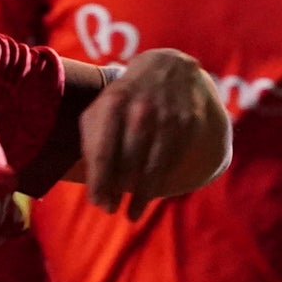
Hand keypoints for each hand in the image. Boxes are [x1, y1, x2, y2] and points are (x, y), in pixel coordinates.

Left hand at [79, 50, 227, 213]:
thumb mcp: (103, 107)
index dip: (100, 182)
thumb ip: (92, 138)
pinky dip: (163, 181)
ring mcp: (168, 115)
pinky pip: (174, 160)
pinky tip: (153, 194)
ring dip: (142, 194)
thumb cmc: (127, 96)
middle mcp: (141, 109)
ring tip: (132, 214)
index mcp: (113, 102)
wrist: (170, 67)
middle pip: (128, 161)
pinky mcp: (189, 122)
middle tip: (111, 209)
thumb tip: (93, 182)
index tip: (98, 203)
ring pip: (154, 165)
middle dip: (118, 190)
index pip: (104, 150)